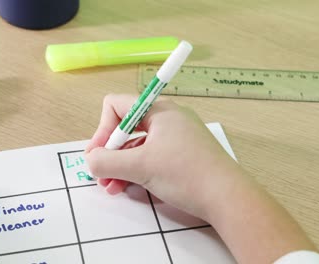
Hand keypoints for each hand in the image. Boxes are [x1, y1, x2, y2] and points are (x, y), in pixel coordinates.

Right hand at [85, 94, 242, 219]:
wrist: (228, 199)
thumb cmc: (186, 174)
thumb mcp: (140, 167)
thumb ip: (107, 162)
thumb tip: (90, 160)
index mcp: (159, 111)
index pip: (117, 105)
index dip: (103, 129)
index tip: (98, 154)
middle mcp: (167, 119)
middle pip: (126, 127)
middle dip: (110, 153)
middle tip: (100, 174)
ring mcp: (176, 138)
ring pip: (137, 146)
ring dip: (120, 166)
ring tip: (111, 188)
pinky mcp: (182, 156)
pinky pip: (151, 157)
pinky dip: (136, 171)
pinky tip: (128, 188)